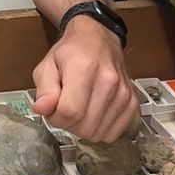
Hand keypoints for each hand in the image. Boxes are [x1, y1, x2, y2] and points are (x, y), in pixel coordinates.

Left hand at [30, 16, 137, 141]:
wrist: (98, 40)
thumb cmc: (71, 53)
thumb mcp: (47, 65)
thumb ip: (44, 89)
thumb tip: (42, 109)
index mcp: (84, 68)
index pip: (69, 111)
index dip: (55, 117)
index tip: (52, 108)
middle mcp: (108, 81)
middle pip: (85, 127)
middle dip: (68, 124)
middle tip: (64, 108)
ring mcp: (123, 93)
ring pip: (98, 134)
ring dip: (83, 128)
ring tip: (79, 108)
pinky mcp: (132, 103)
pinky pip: (112, 133)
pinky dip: (99, 129)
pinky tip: (93, 113)